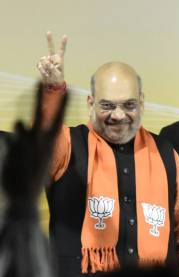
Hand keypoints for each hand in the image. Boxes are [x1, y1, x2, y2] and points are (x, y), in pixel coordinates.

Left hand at [2, 83, 68, 206]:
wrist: (24, 195)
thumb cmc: (33, 175)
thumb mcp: (39, 157)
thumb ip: (28, 137)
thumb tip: (18, 121)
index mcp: (50, 142)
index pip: (58, 119)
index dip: (62, 104)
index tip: (67, 89)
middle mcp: (39, 140)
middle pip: (39, 113)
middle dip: (39, 96)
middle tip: (39, 81)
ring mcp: (25, 142)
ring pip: (19, 125)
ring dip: (20, 134)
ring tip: (23, 152)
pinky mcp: (12, 147)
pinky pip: (11, 137)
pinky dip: (13, 144)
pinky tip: (17, 158)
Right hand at [36, 31, 66, 85]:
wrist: (52, 84)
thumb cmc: (57, 79)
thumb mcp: (56, 74)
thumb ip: (52, 67)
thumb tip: (46, 61)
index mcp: (59, 60)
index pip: (61, 50)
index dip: (63, 44)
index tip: (65, 36)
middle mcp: (53, 58)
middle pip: (51, 48)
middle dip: (49, 40)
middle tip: (48, 32)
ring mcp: (47, 60)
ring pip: (43, 59)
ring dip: (45, 67)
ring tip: (49, 73)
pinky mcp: (41, 64)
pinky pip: (39, 65)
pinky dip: (41, 69)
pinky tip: (45, 73)